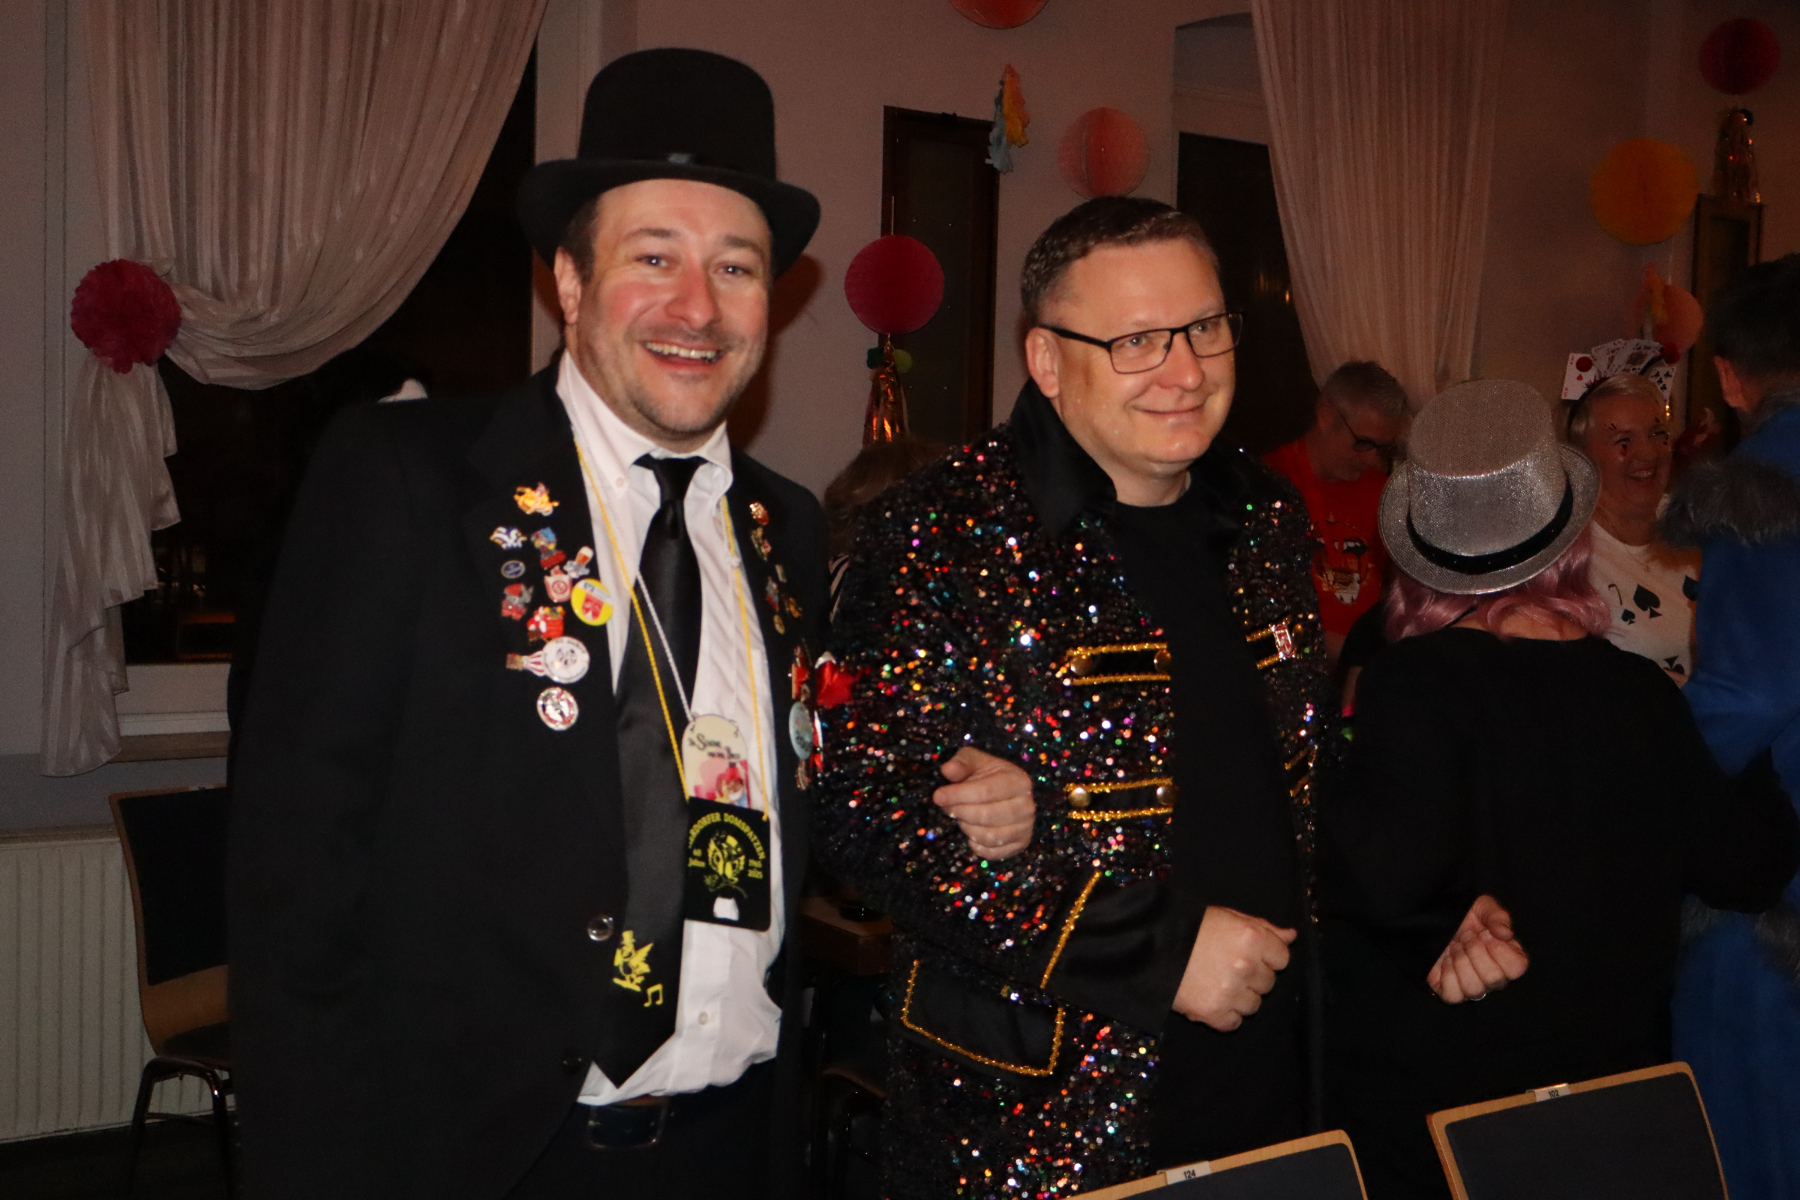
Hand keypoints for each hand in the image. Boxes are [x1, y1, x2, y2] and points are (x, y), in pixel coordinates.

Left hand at [933, 746, 1035, 859]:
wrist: (1007, 793)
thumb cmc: (988, 775)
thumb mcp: (975, 761)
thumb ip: (961, 763)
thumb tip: (947, 770)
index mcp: (1018, 781)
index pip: (985, 791)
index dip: (958, 795)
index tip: (938, 796)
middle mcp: (1027, 806)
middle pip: (985, 815)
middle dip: (960, 812)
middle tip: (948, 807)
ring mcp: (1025, 828)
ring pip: (988, 836)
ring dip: (967, 828)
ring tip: (962, 817)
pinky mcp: (1020, 845)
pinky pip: (991, 852)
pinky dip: (976, 845)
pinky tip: (971, 833)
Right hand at [1173, 906, 1296, 1030]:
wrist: (1148, 946)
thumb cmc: (1189, 926)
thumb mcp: (1227, 916)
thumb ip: (1263, 927)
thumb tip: (1292, 935)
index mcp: (1252, 937)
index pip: (1282, 958)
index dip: (1267, 957)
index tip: (1250, 955)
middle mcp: (1246, 965)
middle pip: (1268, 983)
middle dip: (1253, 977)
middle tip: (1229, 967)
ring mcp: (1230, 991)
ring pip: (1254, 1005)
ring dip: (1240, 997)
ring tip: (1218, 983)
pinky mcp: (1213, 1013)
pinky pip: (1234, 1022)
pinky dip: (1225, 1014)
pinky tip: (1211, 998)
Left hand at [1428, 894, 1528, 1003]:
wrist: (1439, 918)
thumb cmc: (1467, 915)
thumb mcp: (1484, 907)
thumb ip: (1498, 917)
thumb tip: (1506, 934)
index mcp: (1509, 958)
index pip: (1516, 968)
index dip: (1500, 950)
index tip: (1486, 934)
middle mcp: (1494, 978)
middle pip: (1493, 979)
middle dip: (1475, 951)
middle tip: (1467, 937)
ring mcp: (1473, 986)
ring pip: (1474, 990)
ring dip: (1461, 962)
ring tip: (1456, 947)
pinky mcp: (1451, 991)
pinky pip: (1453, 996)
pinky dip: (1447, 976)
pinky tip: (1446, 959)